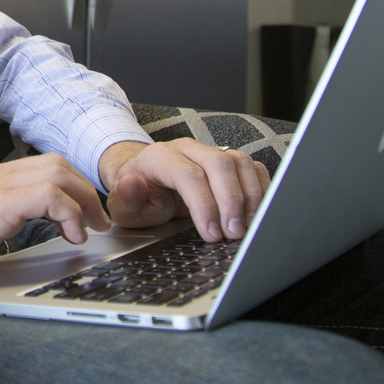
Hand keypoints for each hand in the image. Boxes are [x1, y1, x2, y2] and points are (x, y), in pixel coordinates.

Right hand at [0, 154, 110, 291]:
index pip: (39, 167)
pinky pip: (49, 194)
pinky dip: (69, 212)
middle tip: (97, 221)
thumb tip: (11, 231)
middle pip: (55, 163)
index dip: (69, 187)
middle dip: (84, 190)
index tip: (82, 215)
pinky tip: (70, 235)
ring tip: (90, 228)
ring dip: (83, 199)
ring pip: (57, 171)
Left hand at [99, 139, 270, 241]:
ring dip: (250, 197)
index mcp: (161, 157)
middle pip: (219, 164)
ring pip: (240, 162)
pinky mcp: (229, 161)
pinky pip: (253, 168)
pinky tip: (258, 214)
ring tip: (247, 228)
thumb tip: (131, 186)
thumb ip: (125, 198)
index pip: (188, 175)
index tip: (212, 234)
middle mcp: (189, 149)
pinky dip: (261, 190)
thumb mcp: (122, 205)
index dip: (204, 205)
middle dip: (231, 201)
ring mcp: (211, 152)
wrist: (146, 181)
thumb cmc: (137, 196)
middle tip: (234, 233)